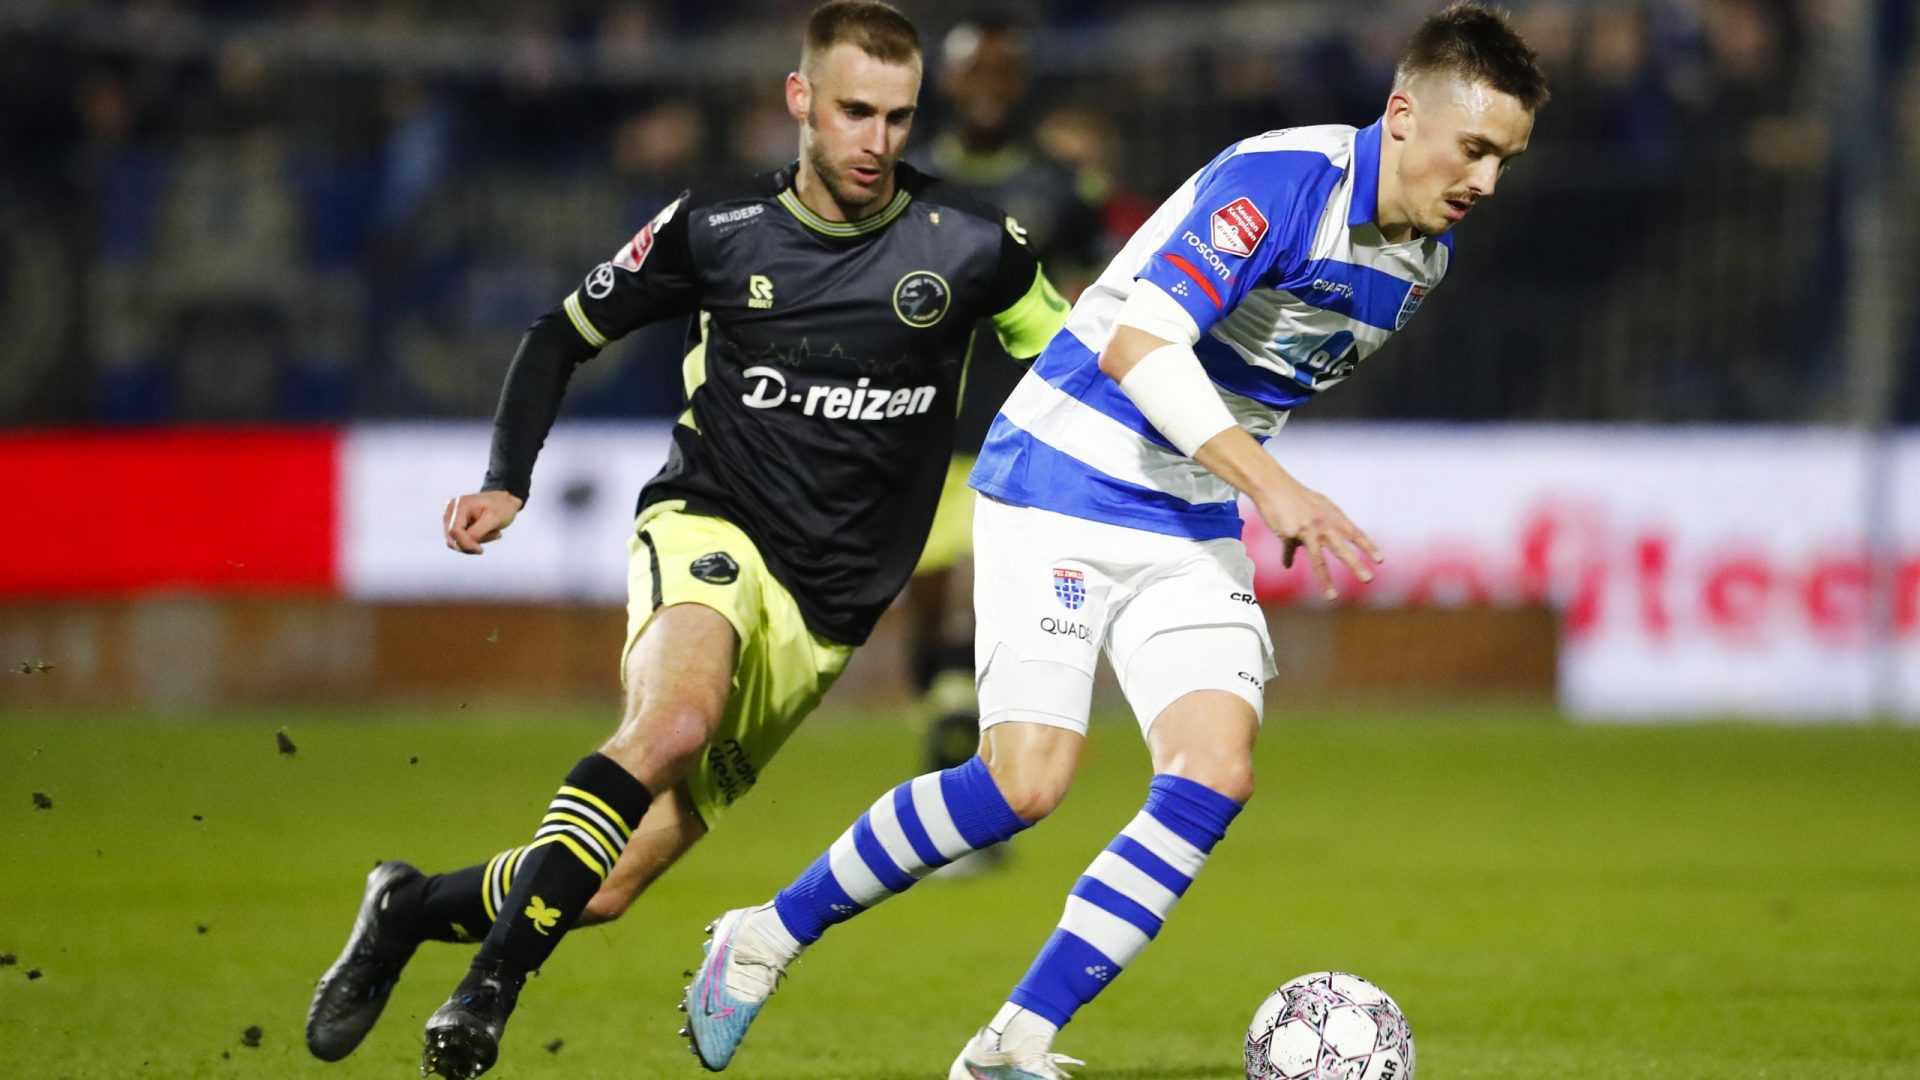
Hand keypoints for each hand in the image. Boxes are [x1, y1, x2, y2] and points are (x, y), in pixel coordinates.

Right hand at [444, 490, 523, 554]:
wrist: (504, 500)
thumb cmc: (501, 508)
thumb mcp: (493, 520)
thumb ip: (476, 533)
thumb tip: (461, 545)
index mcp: (460, 505)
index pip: (454, 531)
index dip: (465, 545)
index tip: (481, 550)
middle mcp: (451, 509)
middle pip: (452, 538)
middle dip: (470, 545)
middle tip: (494, 536)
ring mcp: (450, 516)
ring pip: (454, 542)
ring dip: (473, 543)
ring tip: (493, 533)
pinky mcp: (452, 522)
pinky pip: (458, 540)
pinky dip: (472, 541)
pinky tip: (487, 533)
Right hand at [1249, 479, 1381, 600]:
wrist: (1272, 485)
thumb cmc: (1294, 496)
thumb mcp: (1315, 507)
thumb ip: (1320, 529)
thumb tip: (1324, 542)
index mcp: (1332, 515)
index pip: (1355, 533)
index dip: (1367, 547)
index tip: (1380, 561)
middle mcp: (1323, 523)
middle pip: (1341, 549)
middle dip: (1355, 565)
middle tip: (1368, 579)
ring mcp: (1306, 530)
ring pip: (1317, 560)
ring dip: (1325, 580)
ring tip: (1332, 597)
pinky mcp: (1288, 535)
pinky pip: (1289, 552)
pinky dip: (1288, 558)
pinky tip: (1287, 564)